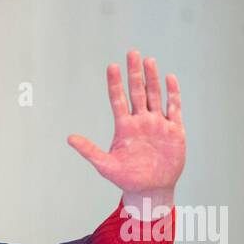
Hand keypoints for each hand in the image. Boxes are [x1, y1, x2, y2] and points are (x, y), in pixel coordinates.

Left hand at [68, 50, 184, 209]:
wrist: (150, 190)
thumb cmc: (127, 179)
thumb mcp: (105, 165)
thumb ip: (89, 150)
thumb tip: (69, 138)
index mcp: (124, 127)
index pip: (118, 100)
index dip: (115, 84)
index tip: (111, 66)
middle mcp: (141, 121)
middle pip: (137, 92)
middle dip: (135, 73)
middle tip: (132, 53)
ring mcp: (158, 124)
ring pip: (155, 96)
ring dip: (152, 78)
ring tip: (148, 60)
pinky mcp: (174, 130)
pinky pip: (174, 108)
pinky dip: (173, 94)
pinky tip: (170, 78)